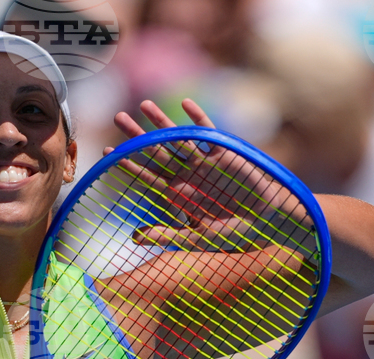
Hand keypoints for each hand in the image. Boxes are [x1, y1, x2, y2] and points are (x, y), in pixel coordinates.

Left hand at [109, 99, 310, 256]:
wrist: (266, 221)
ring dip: (161, 121)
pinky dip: (198, 119)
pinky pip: (208, 132)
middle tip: (117, 117)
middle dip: (137, 135)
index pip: (148, 175)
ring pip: (178, 137)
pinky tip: (184, 104)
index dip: (129, 164)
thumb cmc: (233, 233)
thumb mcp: (197, 237)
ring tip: (144, 104)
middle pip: (156, 151)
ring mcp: (205, 162)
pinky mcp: (224, 153)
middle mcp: (188, 174)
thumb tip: (136, 237)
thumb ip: (168, 235)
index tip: (107, 152)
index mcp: (178, 193)